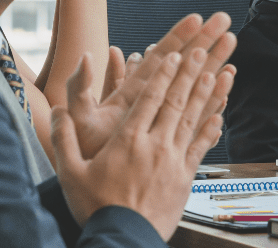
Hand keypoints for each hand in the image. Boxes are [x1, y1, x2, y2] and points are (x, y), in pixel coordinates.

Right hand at [53, 46, 234, 237]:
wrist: (121, 239)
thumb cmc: (95, 207)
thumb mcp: (69, 173)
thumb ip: (63, 139)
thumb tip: (56, 111)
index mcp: (127, 140)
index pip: (149, 98)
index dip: (163, 74)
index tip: (175, 54)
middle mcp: (154, 145)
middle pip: (175, 101)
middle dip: (190, 73)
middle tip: (203, 49)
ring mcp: (173, 160)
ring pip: (192, 119)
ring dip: (206, 93)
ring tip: (218, 71)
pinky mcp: (185, 176)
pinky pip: (201, 147)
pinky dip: (212, 129)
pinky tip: (220, 115)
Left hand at [66, 12, 234, 158]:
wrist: (96, 182)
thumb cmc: (87, 148)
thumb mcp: (80, 115)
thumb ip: (82, 88)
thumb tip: (88, 57)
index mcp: (136, 88)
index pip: (162, 55)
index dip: (179, 36)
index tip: (197, 18)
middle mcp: (155, 97)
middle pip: (185, 63)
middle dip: (205, 40)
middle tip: (224, 20)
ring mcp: (167, 116)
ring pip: (196, 86)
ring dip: (215, 66)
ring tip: (231, 47)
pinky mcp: (175, 136)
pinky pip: (198, 117)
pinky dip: (212, 104)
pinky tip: (226, 94)